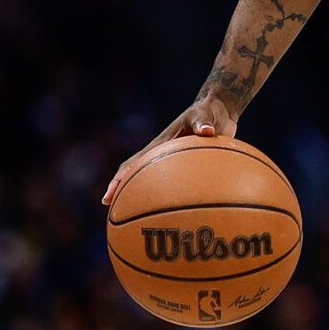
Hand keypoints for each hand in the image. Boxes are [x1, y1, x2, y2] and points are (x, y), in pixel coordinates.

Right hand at [102, 96, 237, 205]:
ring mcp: (174, 162)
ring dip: (146, 198)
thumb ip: (203, 121)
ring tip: (141, 220)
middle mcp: (162, 154)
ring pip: (155, 183)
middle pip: (136, 176)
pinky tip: (185, 214)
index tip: (109, 196)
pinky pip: (180, 185)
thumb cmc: (209, 110)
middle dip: (122, 193)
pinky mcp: (188, 166)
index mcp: (160, 144)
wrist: (220, 110)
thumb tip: (207, 131)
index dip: (119, 180)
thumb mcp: (205, 113)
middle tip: (114, 212)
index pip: (133, 164)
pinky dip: (177, 198)